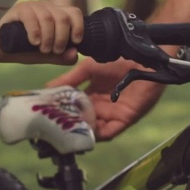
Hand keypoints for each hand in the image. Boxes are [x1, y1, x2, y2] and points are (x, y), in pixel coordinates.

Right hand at [0, 0, 83, 64]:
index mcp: (56, 15)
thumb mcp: (46, 56)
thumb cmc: (24, 50)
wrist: (0, 48)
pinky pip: (31, 16)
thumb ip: (61, 57)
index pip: (74, 13)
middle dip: (62, 38)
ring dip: (49, 37)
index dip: (78, 27)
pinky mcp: (19, 8)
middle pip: (63, 17)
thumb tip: (75, 54)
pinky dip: (35, 32)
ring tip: (42, 49)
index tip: (75, 42)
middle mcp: (46, 7)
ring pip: (48, 18)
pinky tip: (34, 42)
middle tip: (54, 51)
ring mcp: (32, 6)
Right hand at [47, 57, 164, 139]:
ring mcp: (114, 113)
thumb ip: (69, 79)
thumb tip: (47, 88)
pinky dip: (98, 133)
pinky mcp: (126, 118)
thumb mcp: (88, 68)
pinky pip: (110, 131)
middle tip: (56, 128)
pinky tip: (87, 131)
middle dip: (71, 125)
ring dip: (83, 131)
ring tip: (70, 131)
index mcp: (94, 93)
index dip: (64, 112)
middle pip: (84, 120)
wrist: (141, 56)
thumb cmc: (118, 58)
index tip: (50, 116)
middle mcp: (103, 105)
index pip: (76, 107)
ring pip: (95, 129)